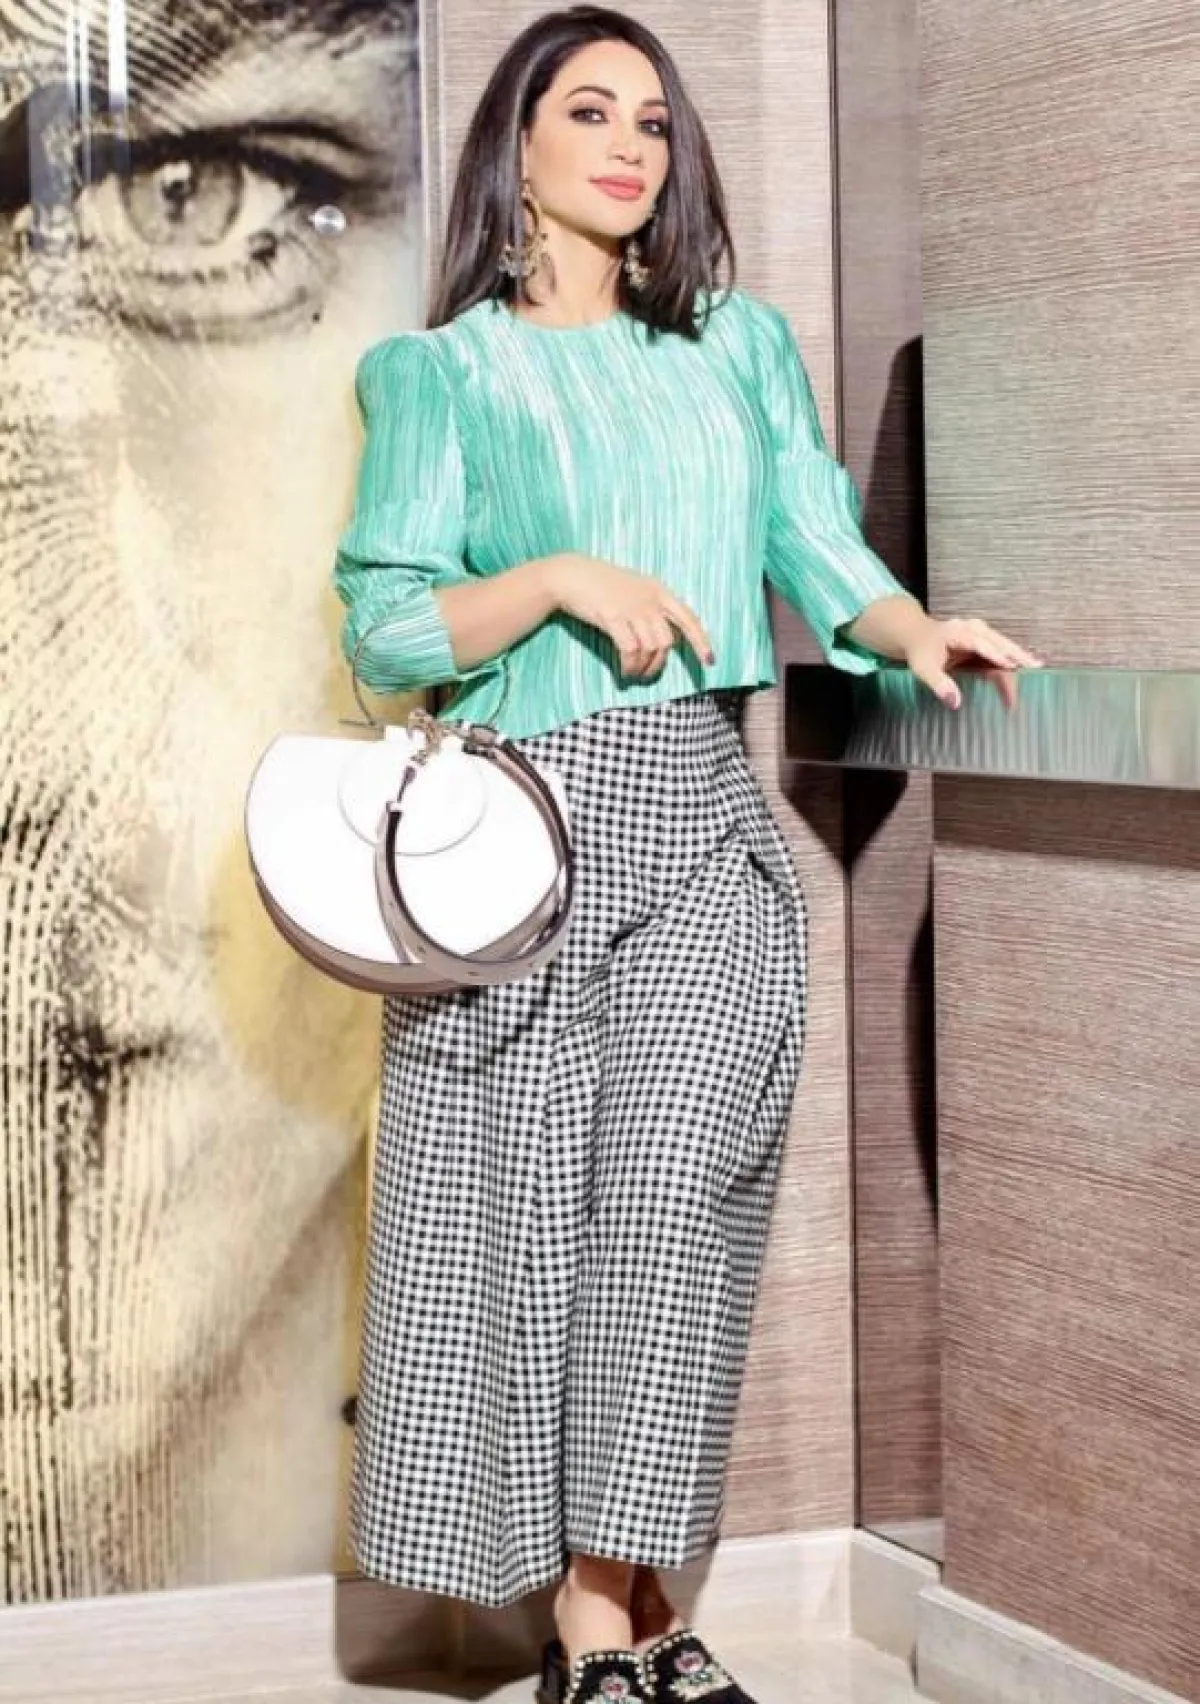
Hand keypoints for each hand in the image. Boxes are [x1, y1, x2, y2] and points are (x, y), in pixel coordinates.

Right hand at [542, 552, 714, 679]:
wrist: (571, 576)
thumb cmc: (600, 586)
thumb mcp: (633, 590)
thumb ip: (651, 609)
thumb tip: (662, 641)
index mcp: (658, 590)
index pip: (688, 618)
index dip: (701, 641)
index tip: (709, 661)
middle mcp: (649, 599)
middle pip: (667, 641)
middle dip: (659, 664)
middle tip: (647, 675)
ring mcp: (632, 607)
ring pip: (650, 649)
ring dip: (643, 668)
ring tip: (632, 674)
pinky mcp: (613, 617)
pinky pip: (630, 650)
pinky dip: (629, 666)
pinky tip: (624, 672)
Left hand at [905, 616, 1043, 709]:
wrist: (917, 636)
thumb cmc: (920, 652)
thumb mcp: (923, 669)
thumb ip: (939, 684)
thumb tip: (955, 703)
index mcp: (959, 632)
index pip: (980, 644)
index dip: (995, 655)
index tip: (1010, 666)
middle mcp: (974, 629)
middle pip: (999, 643)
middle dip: (1016, 656)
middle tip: (1034, 669)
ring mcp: (981, 634)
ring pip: (1004, 647)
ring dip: (1018, 659)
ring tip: (1036, 670)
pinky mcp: (984, 643)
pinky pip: (1000, 653)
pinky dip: (1012, 662)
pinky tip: (1026, 668)